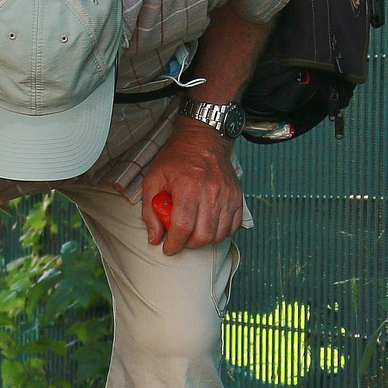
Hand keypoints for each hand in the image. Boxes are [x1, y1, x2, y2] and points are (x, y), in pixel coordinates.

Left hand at [141, 116, 244, 255]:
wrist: (202, 140)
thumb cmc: (176, 159)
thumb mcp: (153, 180)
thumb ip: (150, 212)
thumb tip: (155, 238)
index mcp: (187, 187)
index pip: (183, 228)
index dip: (174, 244)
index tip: (168, 248)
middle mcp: (210, 192)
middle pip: (203, 235)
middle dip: (188, 244)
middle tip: (180, 240)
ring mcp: (227, 195)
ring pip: (219, 234)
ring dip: (204, 240)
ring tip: (193, 233)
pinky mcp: (237, 196)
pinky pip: (233, 226)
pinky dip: (221, 233)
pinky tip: (209, 227)